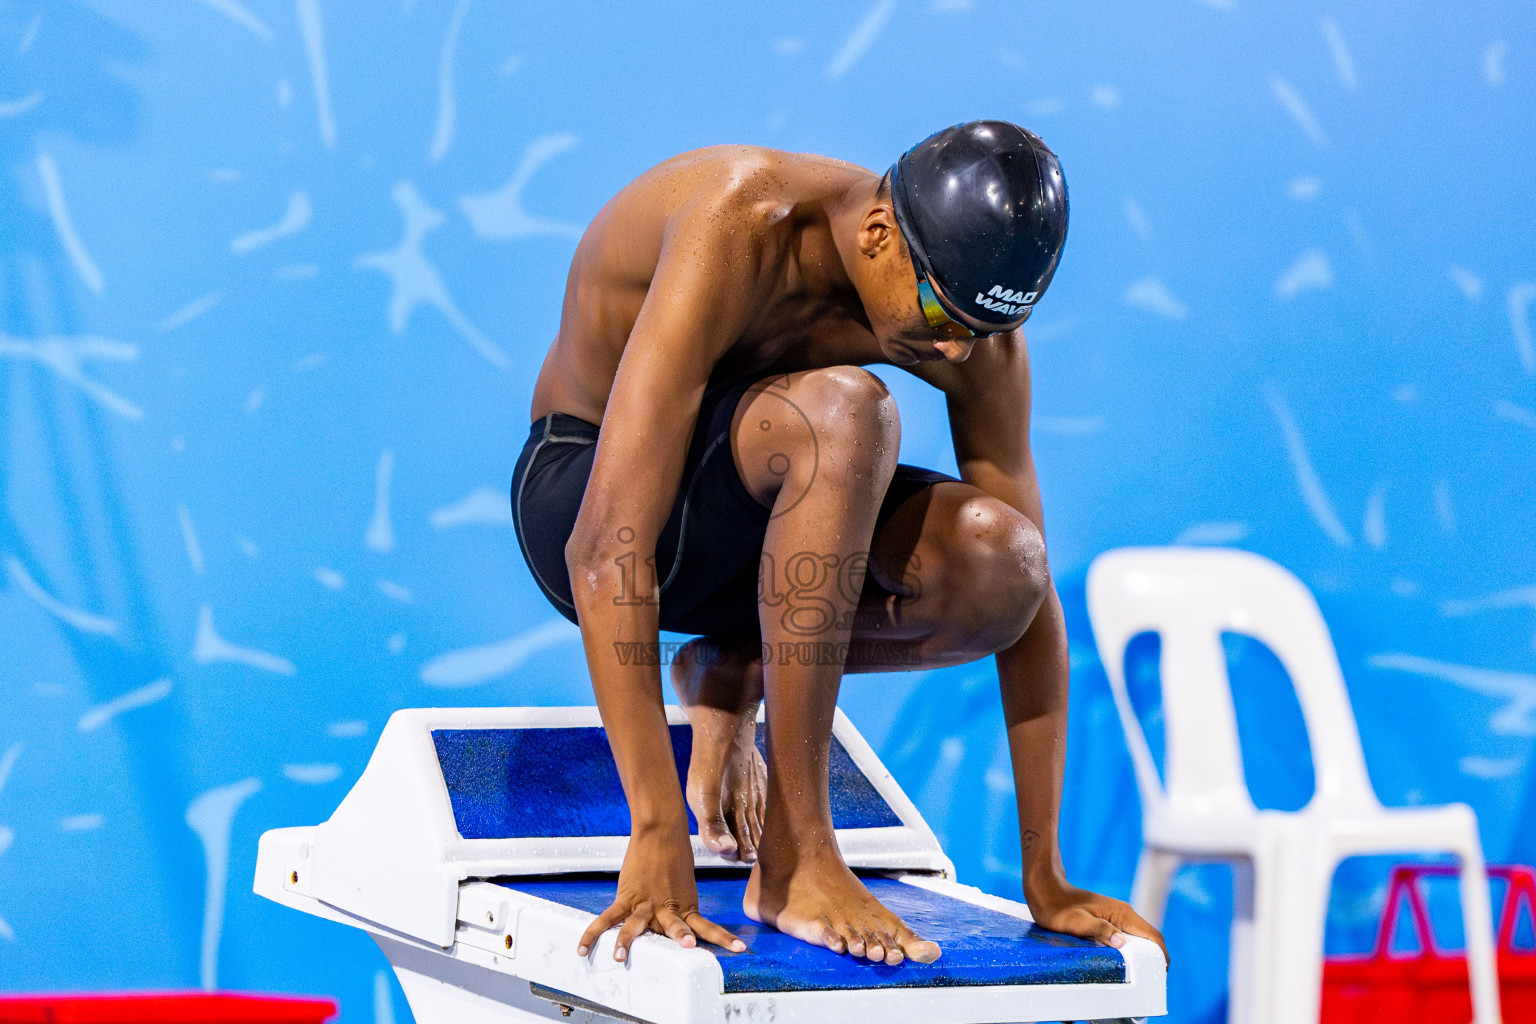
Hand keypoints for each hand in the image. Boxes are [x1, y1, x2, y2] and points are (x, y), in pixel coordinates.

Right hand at [577, 823, 747, 960]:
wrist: (661, 831)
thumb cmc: (675, 858)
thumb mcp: (684, 887)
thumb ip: (680, 909)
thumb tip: (677, 928)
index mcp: (686, 907)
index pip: (707, 927)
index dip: (723, 938)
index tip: (740, 949)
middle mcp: (667, 908)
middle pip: (675, 927)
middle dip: (680, 937)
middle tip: (686, 946)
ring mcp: (646, 903)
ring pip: (638, 926)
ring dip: (628, 942)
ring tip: (620, 957)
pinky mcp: (627, 896)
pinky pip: (608, 918)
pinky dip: (593, 934)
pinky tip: (582, 949)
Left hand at [1025, 872, 1168, 965]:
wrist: (1047, 891)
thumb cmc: (1059, 908)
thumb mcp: (1077, 923)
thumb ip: (1100, 931)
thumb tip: (1121, 942)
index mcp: (1122, 913)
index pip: (1153, 935)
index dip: (1161, 955)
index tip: (1161, 973)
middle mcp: (1124, 913)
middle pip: (1150, 938)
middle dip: (1155, 957)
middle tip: (1151, 978)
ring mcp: (1117, 915)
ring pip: (1140, 937)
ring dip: (1144, 954)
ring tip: (1140, 974)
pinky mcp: (1109, 919)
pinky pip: (1128, 936)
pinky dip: (1132, 949)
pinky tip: (1124, 961)